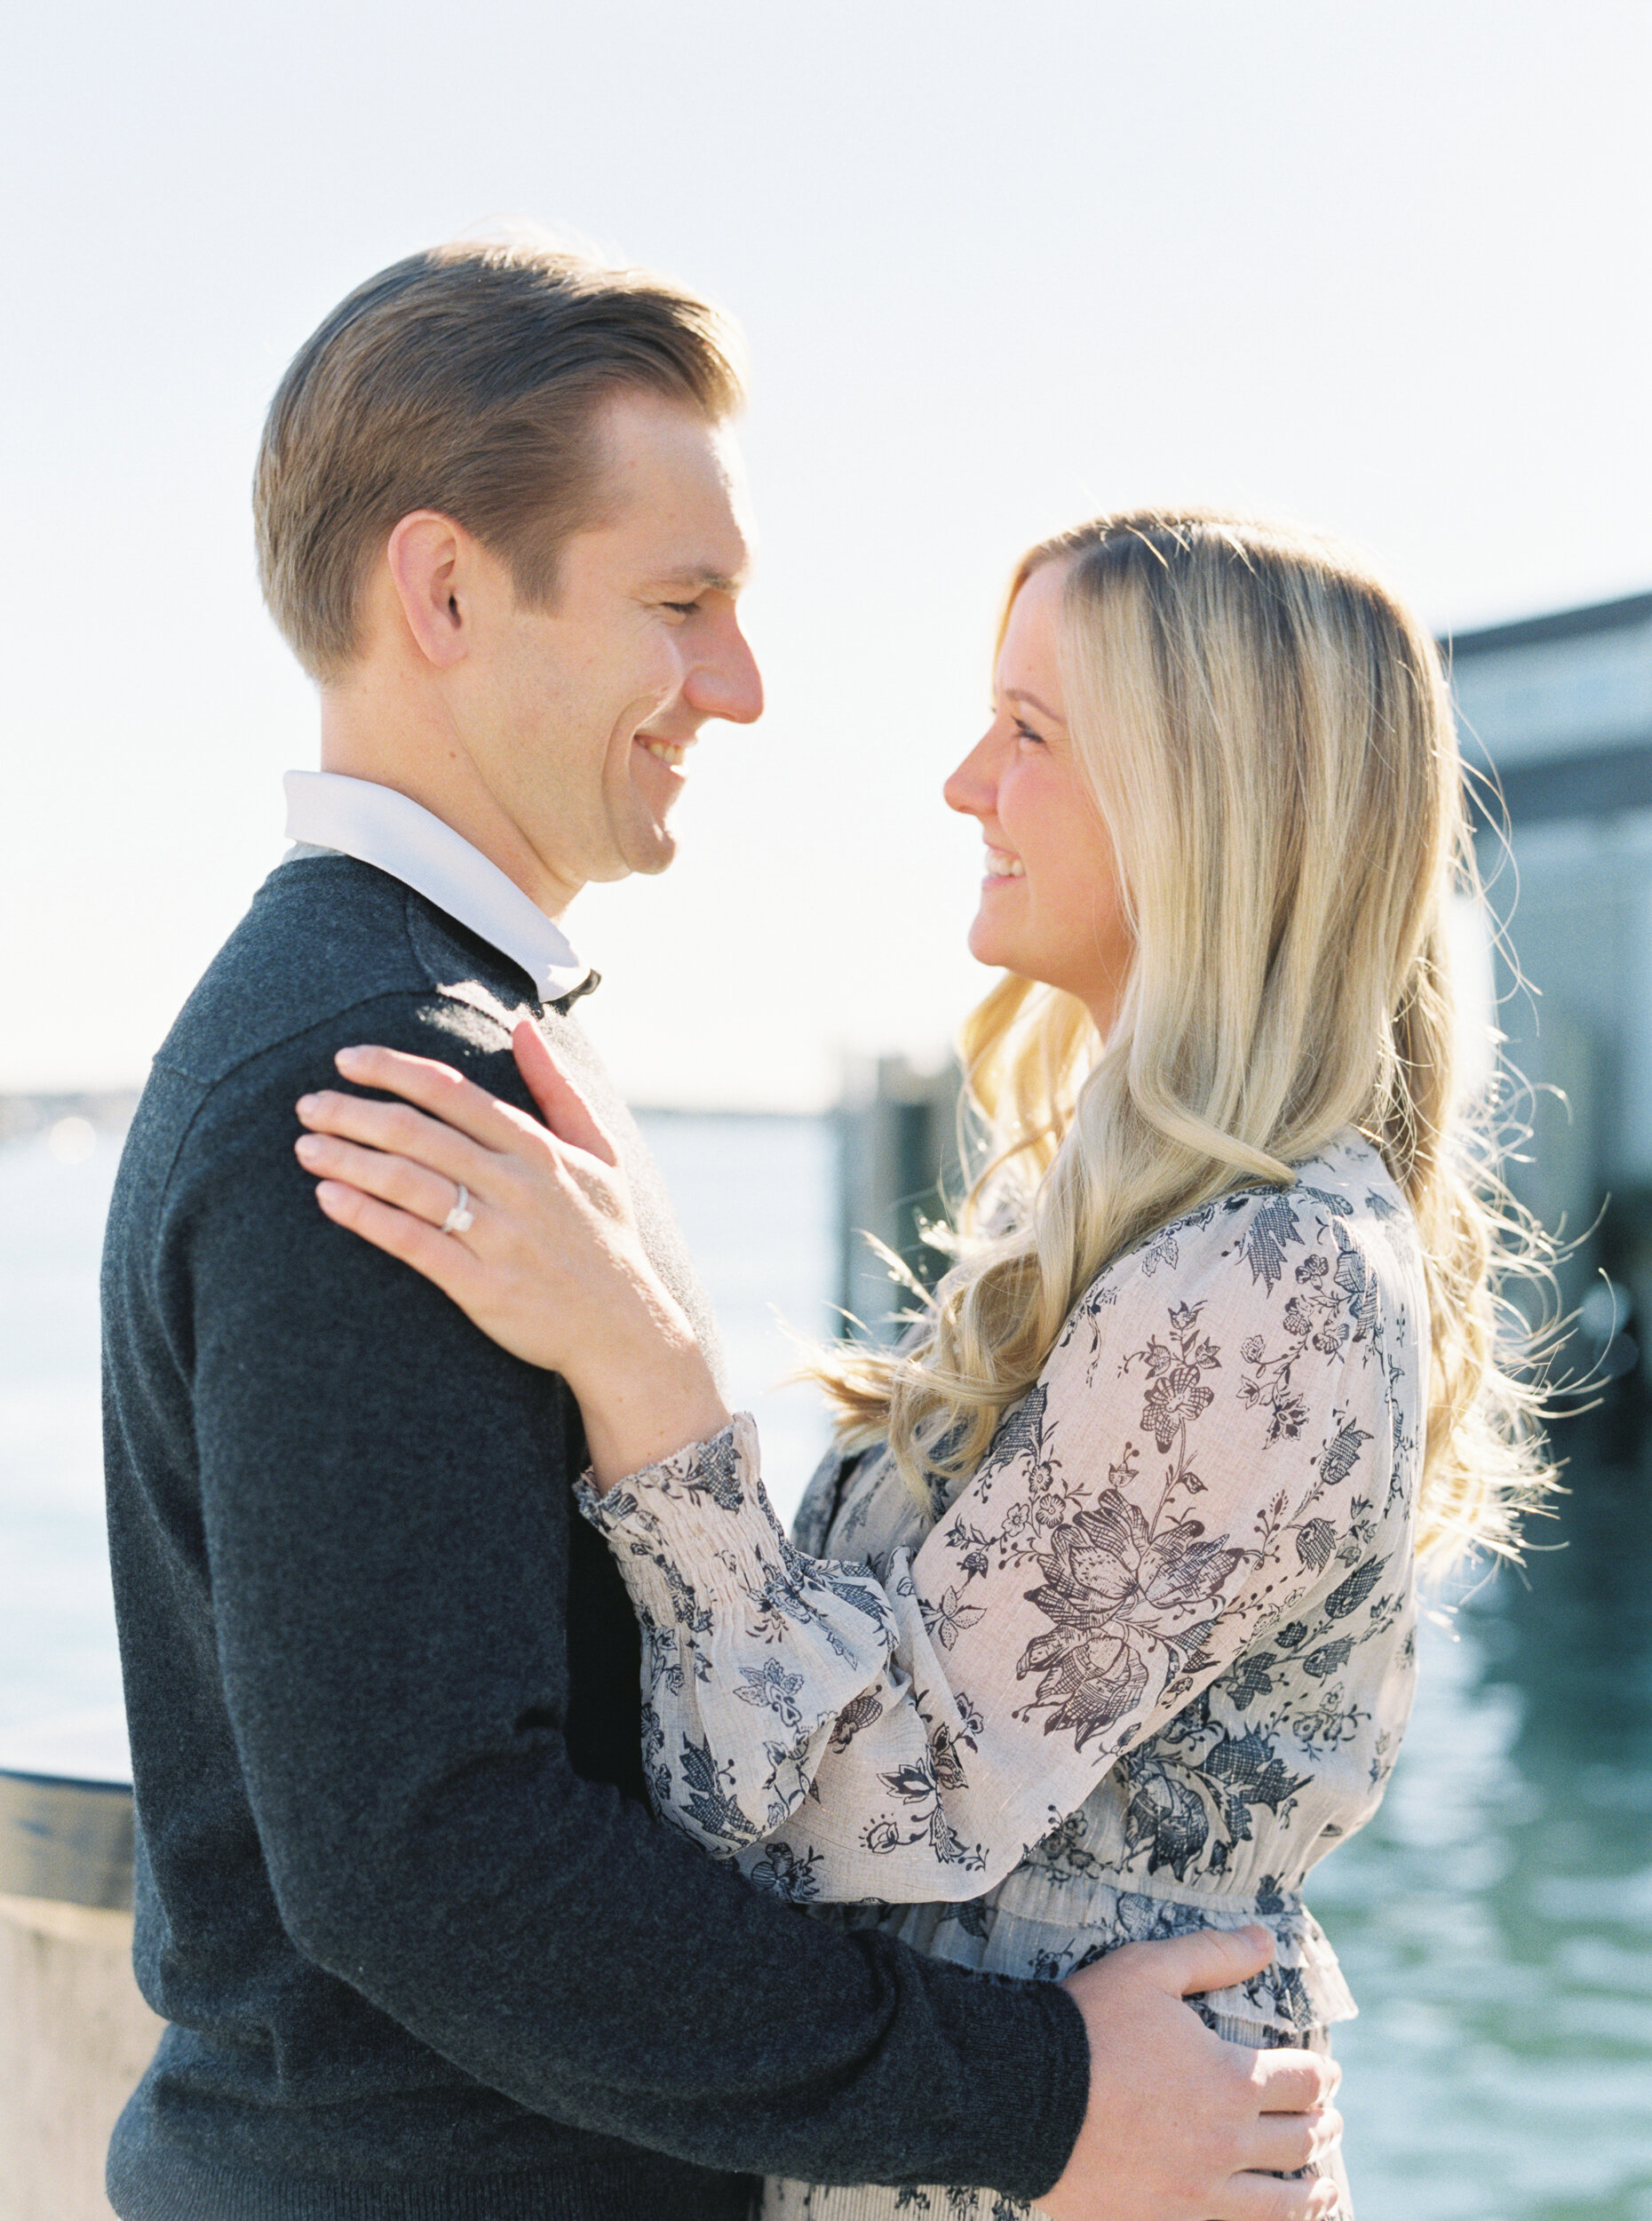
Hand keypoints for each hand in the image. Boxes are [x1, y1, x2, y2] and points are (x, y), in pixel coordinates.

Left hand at [293, 1025, 729, 1485]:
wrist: (624, 1330)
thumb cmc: (606, 1235)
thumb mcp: (599, 1153)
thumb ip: (558, 1087)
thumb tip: (523, 1026)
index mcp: (538, 1148)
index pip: (452, 1092)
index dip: (393, 1070)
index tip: (345, 1059)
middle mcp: (517, 1185)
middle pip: (419, 1133)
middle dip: (354, 1113)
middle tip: (308, 1105)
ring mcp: (499, 1236)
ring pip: (409, 1184)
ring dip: (349, 1160)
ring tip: (305, 1148)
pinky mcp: (482, 1286)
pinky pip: (412, 1242)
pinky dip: (367, 1216)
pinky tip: (329, 1198)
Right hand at [1042, 1926, 1341, 2220]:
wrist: (1020, 2096)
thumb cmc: (1088, 2025)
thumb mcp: (1148, 1969)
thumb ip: (1212, 1954)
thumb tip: (1265, 1940)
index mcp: (1231, 2079)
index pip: (1304, 2081)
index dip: (1324, 2076)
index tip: (1329, 2074)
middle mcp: (1227, 2142)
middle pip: (1301, 2141)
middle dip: (1323, 2126)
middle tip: (1330, 2120)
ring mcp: (1199, 2194)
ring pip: (1281, 2203)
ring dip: (1311, 2191)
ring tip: (1322, 2186)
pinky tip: (1271, 2218)